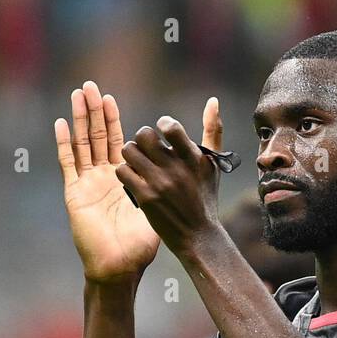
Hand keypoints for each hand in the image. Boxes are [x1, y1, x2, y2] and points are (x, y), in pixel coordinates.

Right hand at [55, 82, 158, 283]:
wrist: (120, 266)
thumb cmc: (140, 246)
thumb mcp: (157, 209)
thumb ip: (164, 188)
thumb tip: (182, 173)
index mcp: (123, 180)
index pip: (116, 143)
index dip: (112, 121)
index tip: (111, 99)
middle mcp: (102, 178)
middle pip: (96, 137)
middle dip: (94, 111)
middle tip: (91, 85)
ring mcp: (87, 184)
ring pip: (82, 144)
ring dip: (79, 119)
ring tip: (77, 95)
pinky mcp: (75, 193)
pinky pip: (69, 163)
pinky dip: (64, 143)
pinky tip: (62, 123)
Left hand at [116, 98, 225, 258]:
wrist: (198, 236)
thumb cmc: (205, 197)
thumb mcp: (213, 165)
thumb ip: (212, 131)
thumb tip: (213, 101)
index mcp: (194, 158)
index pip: (170, 127)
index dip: (162, 126)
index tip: (163, 135)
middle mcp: (177, 169)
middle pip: (143, 135)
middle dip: (142, 139)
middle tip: (146, 150)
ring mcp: (160, 184)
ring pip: (129, 151)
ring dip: (130, 155)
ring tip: (138, 164)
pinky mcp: (145, 198)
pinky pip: (123, 171)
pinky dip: (125, 173)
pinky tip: (134, 179)